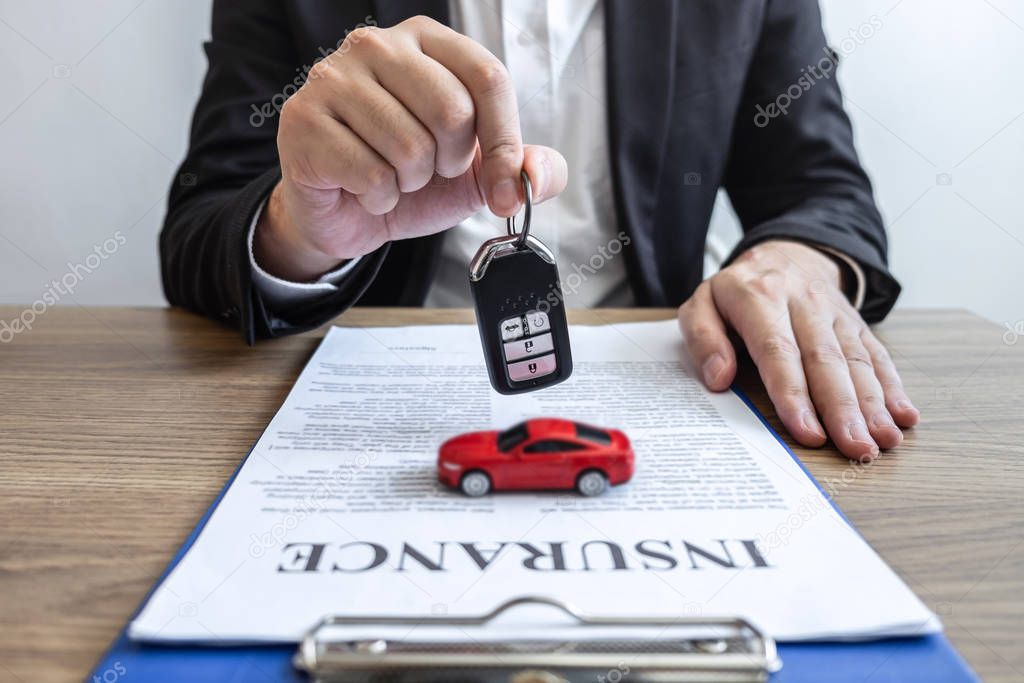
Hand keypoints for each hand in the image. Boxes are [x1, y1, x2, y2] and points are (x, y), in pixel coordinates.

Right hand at [255, 15, 567, 281]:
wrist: (344, 214)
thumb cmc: (408, 179)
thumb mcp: (475, 173)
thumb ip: (521, 167)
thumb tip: (539, 175)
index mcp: (426, 41)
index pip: (487, 77)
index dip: (505, 141)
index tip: (504, 187)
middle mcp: (376, 45)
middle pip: (452, 110)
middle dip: (449, 162)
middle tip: (426, 170)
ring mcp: (333, 78)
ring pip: (410, 147)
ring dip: (410, 183)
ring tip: (391, 176)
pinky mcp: (303, 120)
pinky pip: (371, 174)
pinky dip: (378, 197)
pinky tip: (361, 187)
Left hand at [678, 240, 919, 461]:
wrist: (785, 254)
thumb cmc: (736, 293)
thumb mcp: (702, 304)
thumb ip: (703, 339)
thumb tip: (718, 378)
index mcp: (760, 298)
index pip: (778, 351)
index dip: (794, 394)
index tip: (807, 431)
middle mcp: (803, 303)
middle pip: (826, 360)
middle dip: (843, 408)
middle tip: (855, 447)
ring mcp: (835, 313)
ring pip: (856, 360)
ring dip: (873, 403)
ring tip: (884, 440)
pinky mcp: (856, 323)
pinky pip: (876, 354)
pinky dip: (893, 386)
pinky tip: (904, 415)